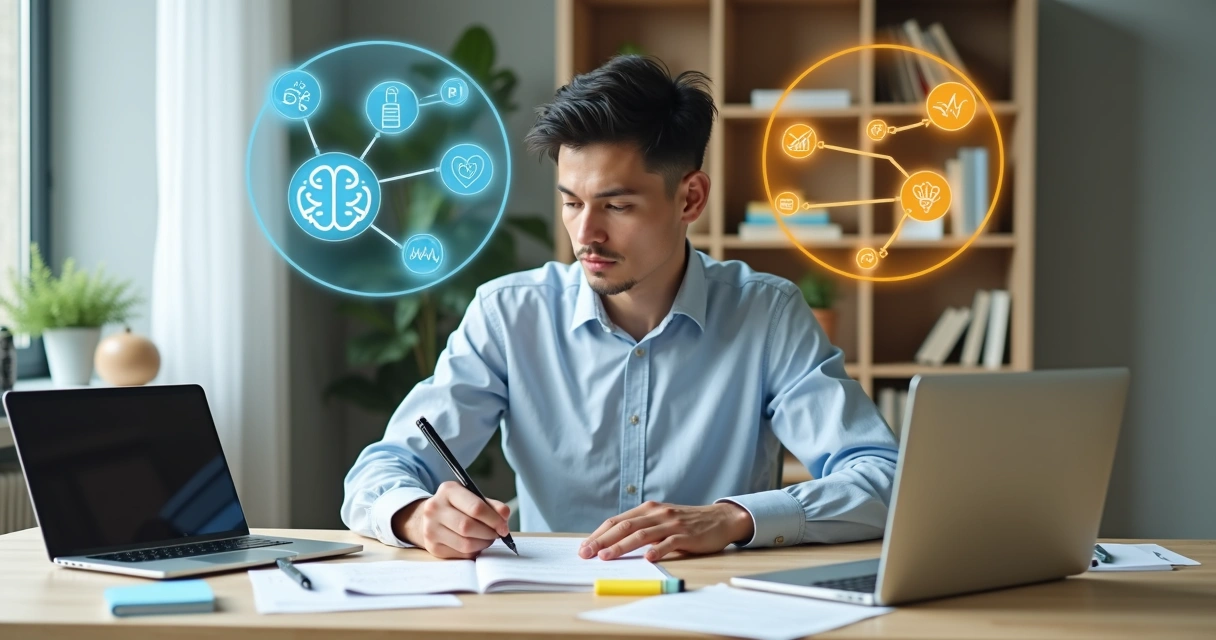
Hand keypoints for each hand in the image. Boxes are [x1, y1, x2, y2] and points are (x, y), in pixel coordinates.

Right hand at [392, 481, 510, 559]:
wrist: (428, 517)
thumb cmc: (456, 506)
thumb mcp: (471, 497)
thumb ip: (490, 505)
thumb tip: (504, 515)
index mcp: (447, 491)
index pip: (475, 507)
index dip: (493, 519)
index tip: (504, 526)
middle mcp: (434, 509)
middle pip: (468, 527)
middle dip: (489, 533)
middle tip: (498, 534)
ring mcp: (431, 529)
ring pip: (465, 544)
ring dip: (483, 544)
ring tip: (488, 538)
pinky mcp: (433, 547)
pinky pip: (461, 554)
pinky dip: (474, 551)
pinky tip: (476, 544)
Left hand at [579, 501, 753, 561]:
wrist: (719, 519)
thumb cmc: (686, 522)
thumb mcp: (661, 520)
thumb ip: (641, 527)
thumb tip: (612, 542)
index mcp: (648, 510)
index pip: (617, 521)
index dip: (599, 534)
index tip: (584, 547)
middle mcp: (657, 514)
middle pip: (625, 527)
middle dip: (603, 541)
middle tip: (587, 553)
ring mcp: (672, 524)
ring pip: (642, 535)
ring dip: (622, 546)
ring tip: (607, 556)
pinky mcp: (686, 535)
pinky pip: (669, 543)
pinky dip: (658, 550)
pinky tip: (647, 558)